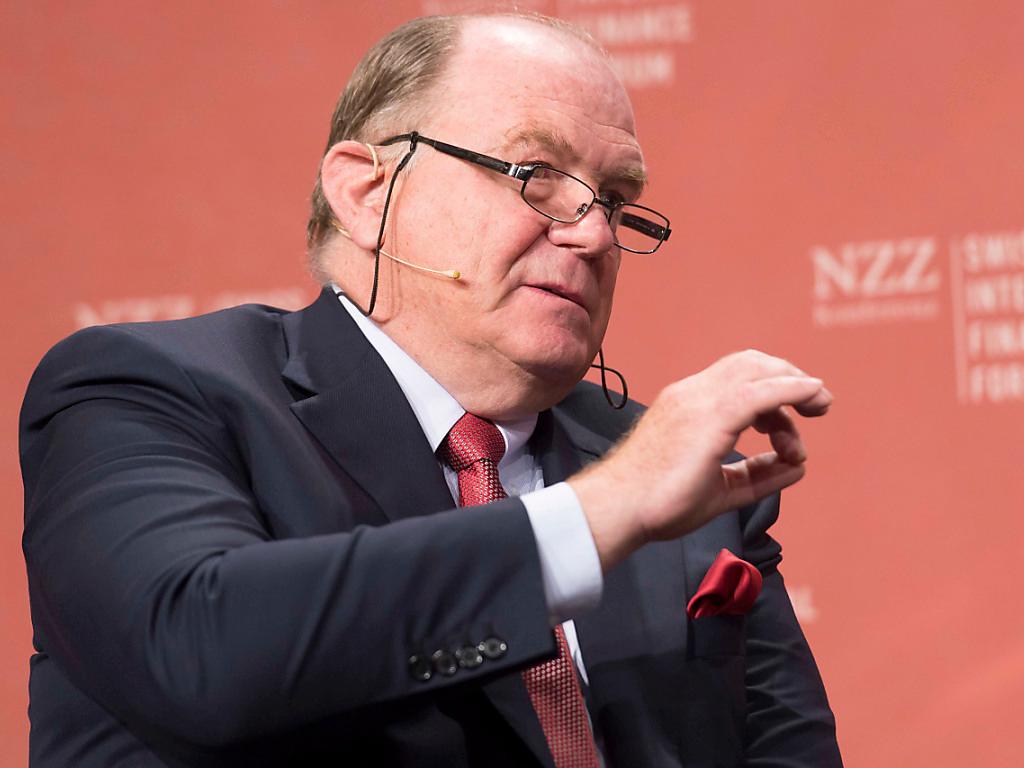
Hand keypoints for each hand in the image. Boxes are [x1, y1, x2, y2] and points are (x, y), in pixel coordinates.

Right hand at [568, 350, 831, 570]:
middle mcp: (692, 394)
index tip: (786, 429)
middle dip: (789, 378)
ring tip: (820, 407)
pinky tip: (814, 397)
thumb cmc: (657, 504)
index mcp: (686, 404)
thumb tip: (797, 467)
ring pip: (759, 370)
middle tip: (817, 406)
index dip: (771, 393)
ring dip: (797, 384)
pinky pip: (762, 392)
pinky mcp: (711, 417)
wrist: (620, 508)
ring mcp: (699, 401)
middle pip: (752, 363)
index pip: (736, 378)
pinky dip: (794, 390)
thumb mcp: (718, 488)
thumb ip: (757, 475)